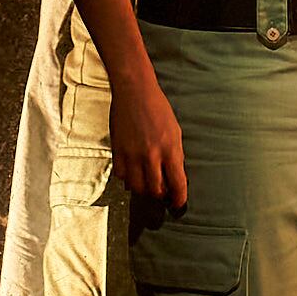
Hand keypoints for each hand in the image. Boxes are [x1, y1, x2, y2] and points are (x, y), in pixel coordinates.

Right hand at [112, 73, 187, 208]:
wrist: (135, 91)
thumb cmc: (157, 108)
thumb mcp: (175, 131)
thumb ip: (175, 155)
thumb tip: (175, 176)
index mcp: (170, 149)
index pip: (177, 184)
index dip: (178, 199)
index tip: (178, 204)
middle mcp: (151, 155)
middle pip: (155, 190)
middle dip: (160, 195)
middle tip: (161, 191)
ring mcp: (133, 154)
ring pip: (137, 187)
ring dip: (143, 188)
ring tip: (146, 181)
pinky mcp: (118, 151)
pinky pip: (122, 176)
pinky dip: (127, 178)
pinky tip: (132, 170)